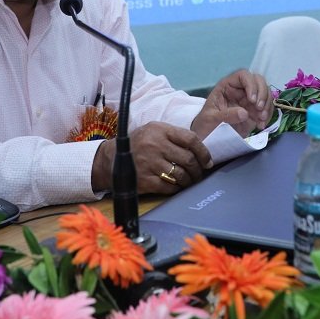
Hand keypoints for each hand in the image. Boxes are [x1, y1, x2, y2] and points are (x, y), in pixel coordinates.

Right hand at [91, 122, 211, 194]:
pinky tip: (177, 186)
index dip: (203, 152)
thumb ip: (174, 136)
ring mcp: (149, 163)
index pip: (190, 139)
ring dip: (189, 180)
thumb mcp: (154, 131)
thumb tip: (200, 150)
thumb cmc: (139, 143)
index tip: (208, 161)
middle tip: (200, 174)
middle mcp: (155, 145)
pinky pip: (169, 187)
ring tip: (190, 181)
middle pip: (188, 159)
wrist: (111, 159)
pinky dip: (177, 188)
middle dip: (198, 169)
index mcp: (159, 130)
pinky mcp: (145, 180)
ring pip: (180, 175)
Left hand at [192, 69, 273, 138]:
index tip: (252, 99)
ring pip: (266, 94)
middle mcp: (240, 90)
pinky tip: (261, 125)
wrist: (208, 138)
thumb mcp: (210, 119)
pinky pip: (267, 108)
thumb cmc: (205, 124)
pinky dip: (268, 115)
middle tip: (259, 109)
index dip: (250, 84)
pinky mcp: (255, 112)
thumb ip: (225, 115)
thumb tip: (244, 113)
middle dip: (262, 94)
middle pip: (258, 81)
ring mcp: (249, 100)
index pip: (243, 75)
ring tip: (261, 119)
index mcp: (227, 86)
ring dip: (267, 105)